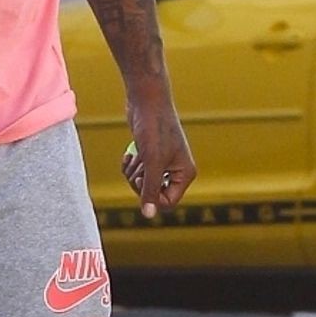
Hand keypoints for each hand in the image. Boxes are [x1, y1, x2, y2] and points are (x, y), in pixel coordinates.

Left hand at [122, 94, 196, 218]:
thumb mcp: (152, 162)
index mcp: (185, 174)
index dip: (151, 197)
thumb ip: (150, 189)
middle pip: (153, 195)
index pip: (168, 202)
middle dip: (140, 184)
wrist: (147, 101)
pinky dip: (130, 165)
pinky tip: (130, 154)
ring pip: (142, 184)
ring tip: (135, 158)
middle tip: (138, 170)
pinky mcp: (149, 155)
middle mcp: (176, 170)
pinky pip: (136, 172)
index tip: (142, 181)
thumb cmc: (154, 129)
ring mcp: (163, 162)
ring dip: (133, 174)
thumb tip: (148, 214)